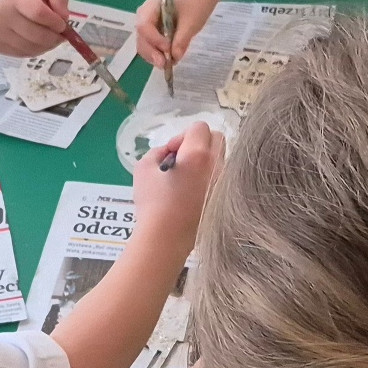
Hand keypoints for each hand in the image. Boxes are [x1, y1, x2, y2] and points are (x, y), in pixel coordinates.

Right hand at [0, 0, 72, 56]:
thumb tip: (64, 18)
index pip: (38, 12)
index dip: (54, 21)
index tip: (63, 24)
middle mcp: (0, 15)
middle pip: (36, 34)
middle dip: (54, 37)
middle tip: (60, 35)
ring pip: (31, 48)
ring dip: (47, 46)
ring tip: (50, 38)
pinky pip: (23, 53)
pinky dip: (36, 50)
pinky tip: (37, 41)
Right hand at [129, 120, 222, 257]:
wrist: (167, 240)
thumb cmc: (153, 203)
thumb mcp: (143, 169)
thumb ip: (156, 152)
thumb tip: (167, 153)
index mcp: (198, 154)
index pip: (199, 127)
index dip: (181, 135)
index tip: (170, 153)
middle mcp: (217, 166)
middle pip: (217, 138)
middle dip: (198, 142)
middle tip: (180, 159)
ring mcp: (223, 183)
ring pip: (221, 158)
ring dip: (204, 160)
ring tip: (185, 177)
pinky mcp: (224, 199)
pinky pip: (220, 177)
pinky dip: (208, 177)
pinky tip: (191, 192)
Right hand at [134, 0, 210, 70]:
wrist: (197, 2)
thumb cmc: (194, 7)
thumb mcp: (191, 22)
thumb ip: (182, 39)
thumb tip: (174, 57)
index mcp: (151, 7)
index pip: (144, 25)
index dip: (154, 39)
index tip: (168, 48)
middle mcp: (144, 17)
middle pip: (141, 38)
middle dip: (151, 52)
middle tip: (164, 64)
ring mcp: (147, 27)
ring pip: (143, 45)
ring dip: (153, 57)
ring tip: (167, 65)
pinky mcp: (152, 36)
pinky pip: (150, 48)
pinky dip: (156, 56)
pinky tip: (167, 62)